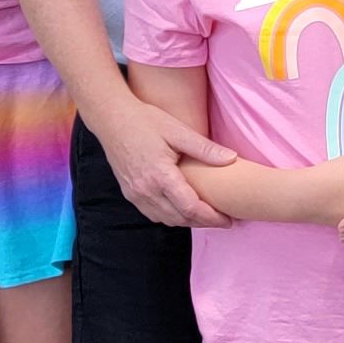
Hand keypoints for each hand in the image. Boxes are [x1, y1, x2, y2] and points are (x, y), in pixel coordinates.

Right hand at [99, 88, 231, 229]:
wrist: (111, 119)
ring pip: (166, 220)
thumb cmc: (144, 121)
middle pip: (180, 219)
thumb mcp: (178, 131)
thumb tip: (232, 158)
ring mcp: (135, 194)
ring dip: (188, 222)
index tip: (228, 220)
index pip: (190, 208)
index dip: (212, 218)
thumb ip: (205, 149)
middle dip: (204, 223)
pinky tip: (182, 210)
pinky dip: (171, 217)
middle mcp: (146, 190)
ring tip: (206, 216)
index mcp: (160, 176)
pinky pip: (153, 214)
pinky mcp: (129, 194)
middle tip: (223, 220)